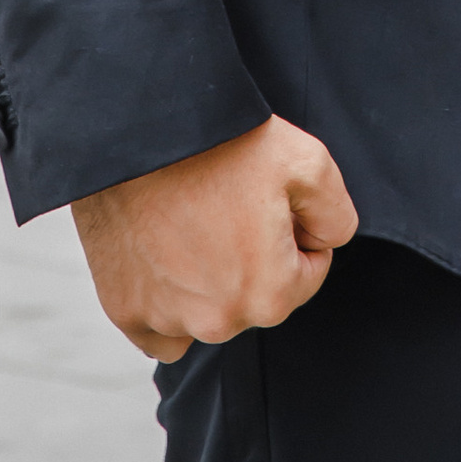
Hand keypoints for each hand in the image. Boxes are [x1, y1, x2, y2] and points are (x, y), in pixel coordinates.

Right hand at [71, 115, 357, 364]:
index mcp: (269, 295)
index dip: (293, 229)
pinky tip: (165, 260)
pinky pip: (160, 331)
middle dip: (253, 257)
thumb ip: (336, 216)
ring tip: (192, 220)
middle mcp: (219, 323)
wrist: (142, 129)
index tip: (266, 198)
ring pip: (210, 312)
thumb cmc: (223, 143)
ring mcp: (167, 320)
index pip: (306, 273)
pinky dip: (167, 304)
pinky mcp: (124, 310)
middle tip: (228, 203)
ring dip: (209, 280)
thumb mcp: (308, 161)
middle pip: (256, 295)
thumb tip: (326, 243)